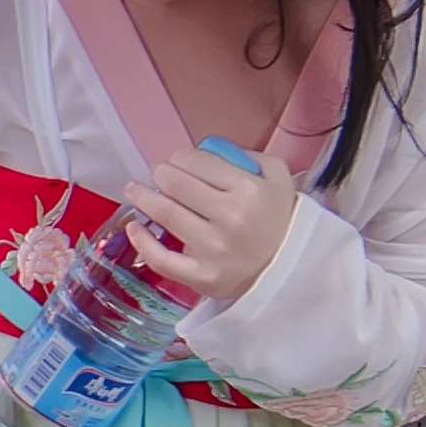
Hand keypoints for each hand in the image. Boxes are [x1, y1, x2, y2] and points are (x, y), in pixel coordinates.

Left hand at [126, 148, 295, 304]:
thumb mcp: (277, 176)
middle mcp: (229, 217)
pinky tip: (134, 227)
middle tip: (159, 174)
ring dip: (143, 197)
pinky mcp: (203, 276)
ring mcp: (214, 249)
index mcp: (247, 189)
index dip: (181, 157)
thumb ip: (245, 156)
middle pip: (175, 183)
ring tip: (135, 190)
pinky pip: (162, 259)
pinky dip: (142, 241)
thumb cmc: (279, 218)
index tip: (179, 162)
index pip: (195, 161)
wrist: (291, 268)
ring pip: (165, 214)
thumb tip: (205, 149)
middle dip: (161, 173)